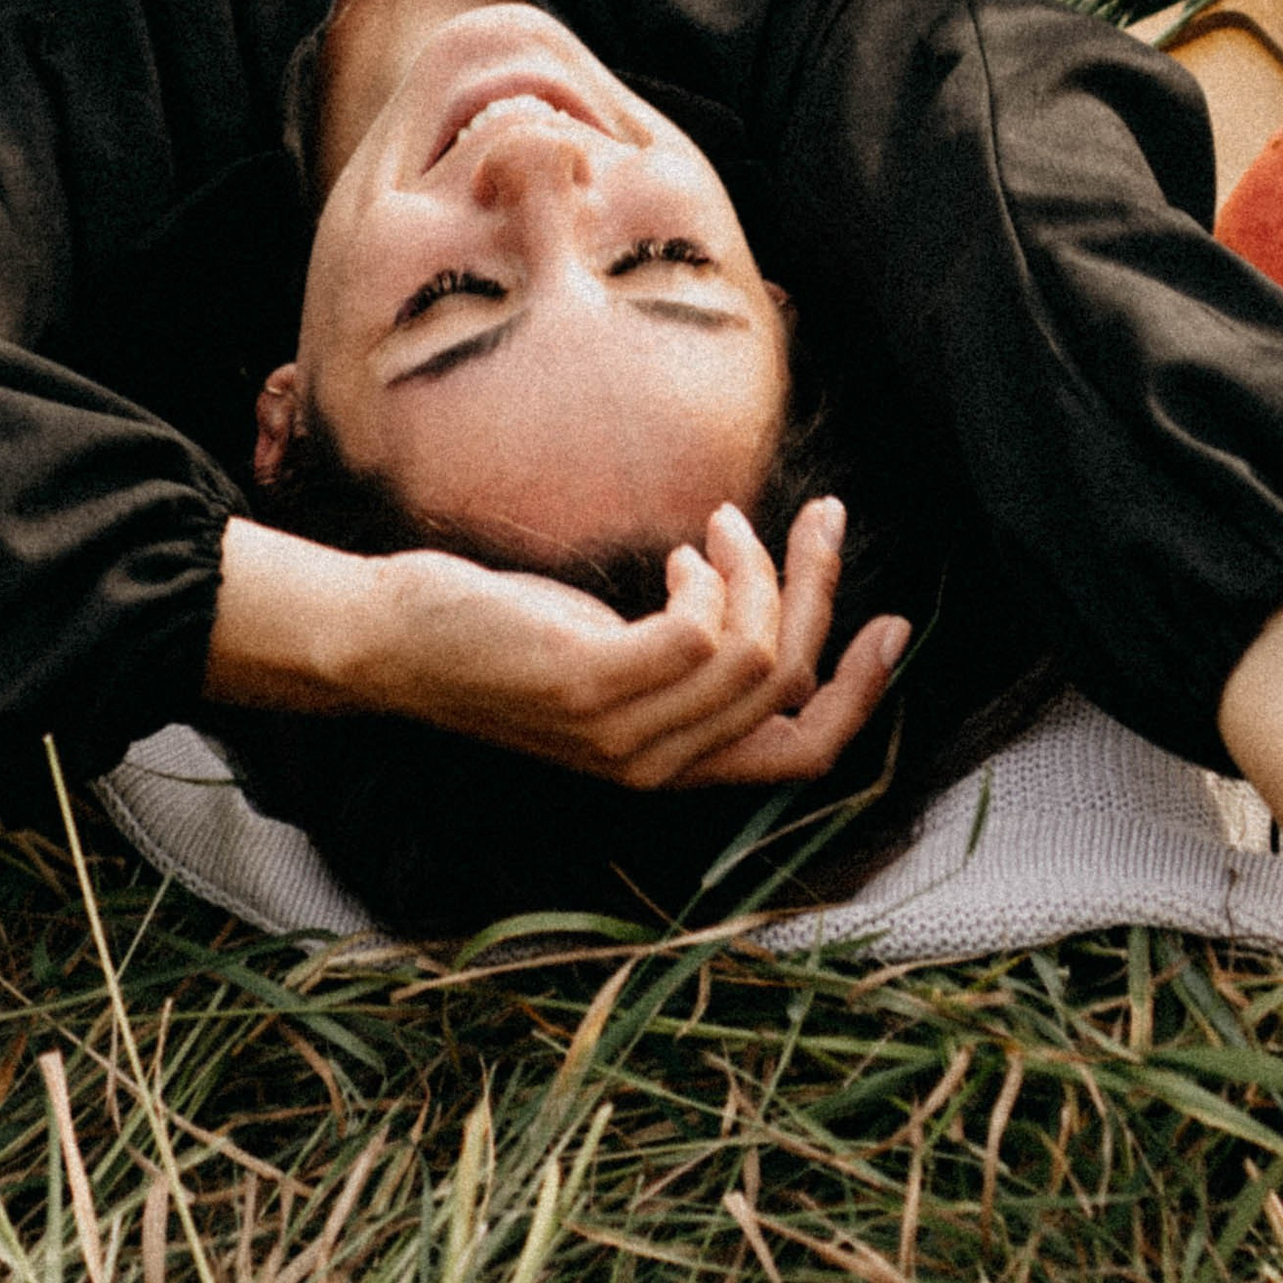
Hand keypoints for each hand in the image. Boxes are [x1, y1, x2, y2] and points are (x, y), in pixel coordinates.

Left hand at [207, 499, 908, 788]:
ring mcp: (624, 733)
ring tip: (714, 522)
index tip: (892, 620)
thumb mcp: (611, 653)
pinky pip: (699, 633)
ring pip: (755, 657)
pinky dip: (708, 578)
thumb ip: (683, 651)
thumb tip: (759, 598)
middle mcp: (657, 766)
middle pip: (791, 694)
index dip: (862, 691)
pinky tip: (677, 551)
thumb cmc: (497, 636)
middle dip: (824, 594)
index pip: (803, 754)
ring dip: (755, 568)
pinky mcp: (591, 687)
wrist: (390, 642)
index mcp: (672, 764)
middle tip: (824, 515)